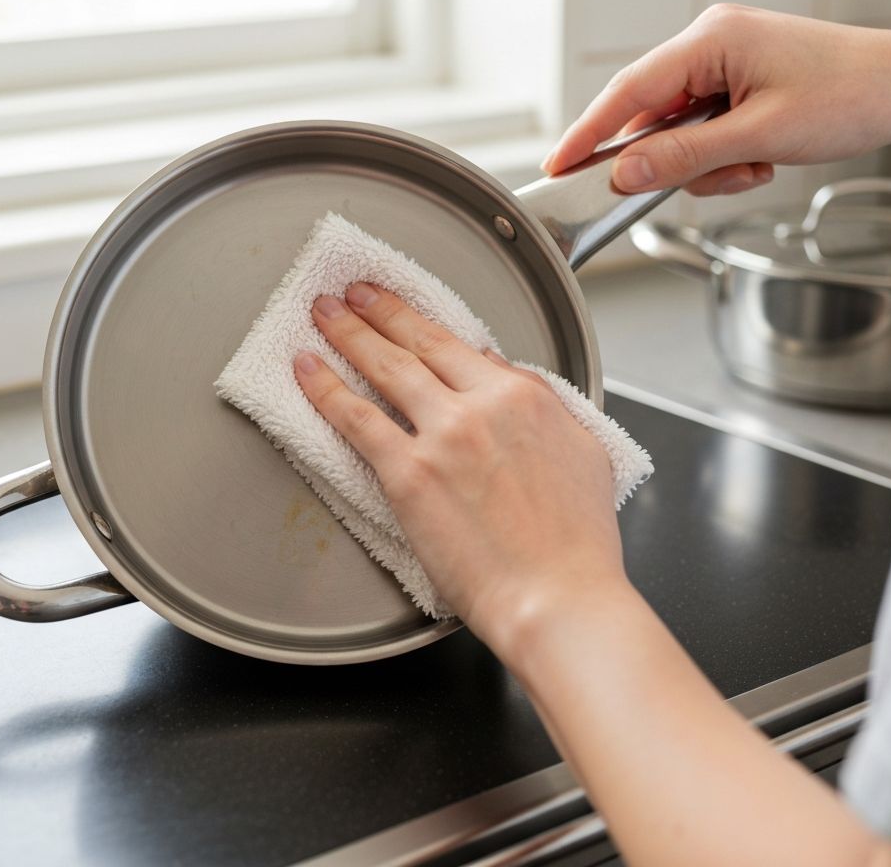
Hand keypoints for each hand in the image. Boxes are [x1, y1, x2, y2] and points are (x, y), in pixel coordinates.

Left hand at [293, 282, 624, 654]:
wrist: (558, 598)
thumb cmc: (575, 544)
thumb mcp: (583, 454)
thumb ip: (544, 408)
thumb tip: (506, 378)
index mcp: (525, 397)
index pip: (464, 347)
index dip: (424, 323)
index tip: (404, 310)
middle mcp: (482, 405)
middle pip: (419, 343)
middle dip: (379, 310)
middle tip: (353, 292)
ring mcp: (443, 436)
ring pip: (386, 368)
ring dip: (348, 334)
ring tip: (323, 314)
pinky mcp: (408, 474)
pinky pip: (357, 420)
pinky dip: (326, 390)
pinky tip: (307, 371)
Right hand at [542, 4, 890, 196]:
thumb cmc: (850, 95)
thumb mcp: (759, 136)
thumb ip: (684, 157)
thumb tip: (624, 172)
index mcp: (712, 40)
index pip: (629, 89)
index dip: (588, 131)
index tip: (558, 164)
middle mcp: (711, 44)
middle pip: (651, 114)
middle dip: (672, 158)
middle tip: (701, 178)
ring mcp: (724, 63)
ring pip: (678, 131)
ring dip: (707, 163)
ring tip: (754, 164)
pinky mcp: (737, 82)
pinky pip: (703, 130)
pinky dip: (723, 156)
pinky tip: (758, 157)